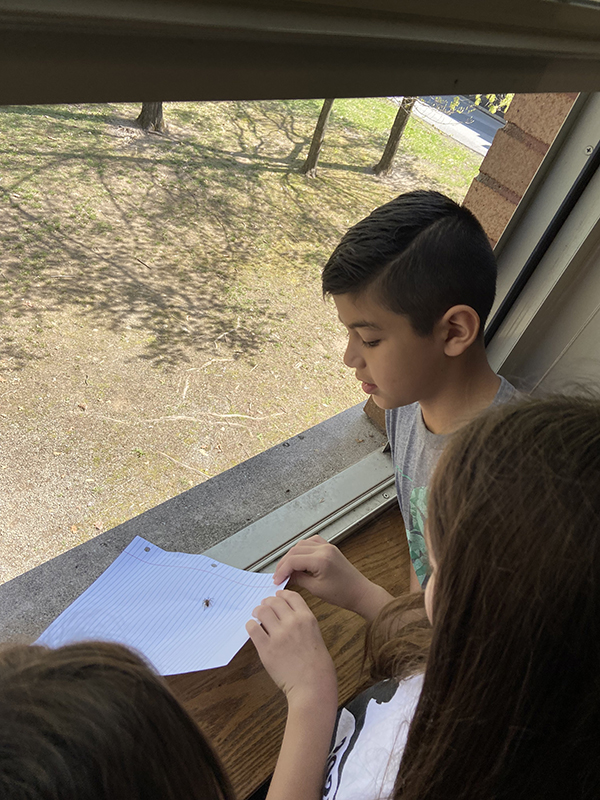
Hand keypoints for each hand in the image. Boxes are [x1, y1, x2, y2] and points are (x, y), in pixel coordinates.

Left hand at [246, 590, 336, 706]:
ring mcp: (278, 635)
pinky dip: (251, 626)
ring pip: (262, 611)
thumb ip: (302, 623)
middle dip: (267, 602)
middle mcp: (292, 622)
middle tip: (264, 606)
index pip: (291, 596)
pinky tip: (253, 628)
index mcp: (307, 618)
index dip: (281, 594)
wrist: (313, 686)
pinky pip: (253, 629)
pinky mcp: (266, 648)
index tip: (277, 596)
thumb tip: (285, 616)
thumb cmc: (318, 666)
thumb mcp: (316, 635)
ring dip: (258, 611)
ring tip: (256, 615)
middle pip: (274, 601)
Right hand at [272, 535, 393, 621]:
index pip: (293, 560)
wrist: (360, 592)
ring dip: (292, 555)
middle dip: (284, 563)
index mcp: (321, 559)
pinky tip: (298, 558)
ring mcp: (327, 546)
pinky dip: (302, 549)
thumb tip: (286, 576)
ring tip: (287, 569)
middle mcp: (324, 549)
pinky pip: (311, 542)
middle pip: (295, 551)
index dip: (282, 570)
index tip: (277, 579)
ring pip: (301, 545)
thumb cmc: (343, 593)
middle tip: (279, 575)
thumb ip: (298, 579)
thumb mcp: (316, 589)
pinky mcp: (330, 548)